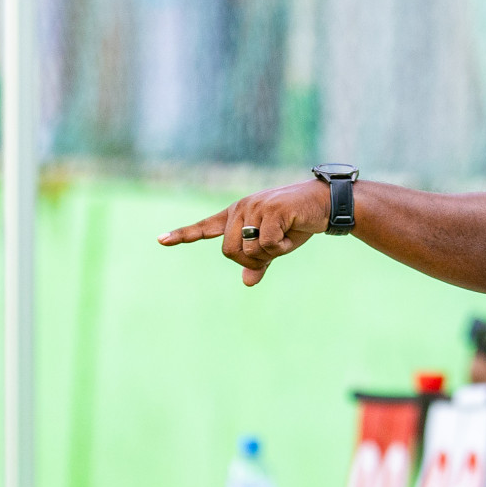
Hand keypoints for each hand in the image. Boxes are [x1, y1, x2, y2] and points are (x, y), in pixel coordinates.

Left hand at [157, 178, 329, 285]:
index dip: (184, 234)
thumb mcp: (276, 245)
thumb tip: (247, 282)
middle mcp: (241, 209)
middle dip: (250, 261)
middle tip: (271, 254)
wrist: (324, 204)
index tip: (161, 240)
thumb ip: (259, 261)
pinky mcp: (271, 211)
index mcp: (237, 214)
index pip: (206, 227)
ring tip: (284, 238)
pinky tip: (291, 232)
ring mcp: (254, 208)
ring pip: (247, 249)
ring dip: (269, 253)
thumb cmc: (298, 223)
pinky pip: (266, 244)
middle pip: (228, 251)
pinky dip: (281, 248)